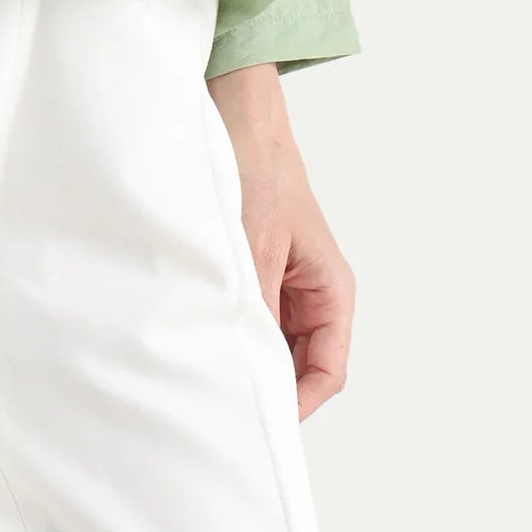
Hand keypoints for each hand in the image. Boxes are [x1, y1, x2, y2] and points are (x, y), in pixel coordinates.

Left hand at [205, 65, 354, 417]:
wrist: (237, 113)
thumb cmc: (258, 167)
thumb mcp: (255, 244)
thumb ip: (256, 305)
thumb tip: (244, 363)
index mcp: (331, 289)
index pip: (327, 370)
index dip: (298, 403)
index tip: (262, 418)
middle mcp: (312, 292)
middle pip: (300, 364)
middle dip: (268, 383)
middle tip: (223, 401)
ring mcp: (283, 283)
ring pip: (272, 343)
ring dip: (245, 354)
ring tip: (209, 369)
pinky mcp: (256, 270)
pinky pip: (250, 316)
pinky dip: (229, 329)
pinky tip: (201, 333)